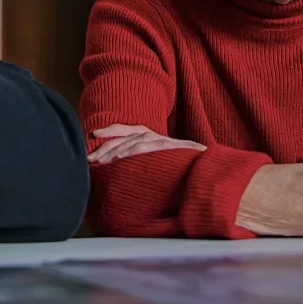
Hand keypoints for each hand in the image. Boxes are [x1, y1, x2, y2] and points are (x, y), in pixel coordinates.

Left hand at [87, 124, 205, 164]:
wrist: (212, 171)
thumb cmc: (186, 173)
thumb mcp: (161, 167)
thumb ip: (145, 166)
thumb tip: (120, 173)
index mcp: (153, 138)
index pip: (128, 130)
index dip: (111, 131)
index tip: (94, 134)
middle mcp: (157, 137)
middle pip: (126, 137)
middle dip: (106, 148)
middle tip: (90, 160)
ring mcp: (165, 142)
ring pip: (135, 142)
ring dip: (116, 152)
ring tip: (101, 163)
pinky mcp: (173, 148)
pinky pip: (149, 148)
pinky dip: (134, 152)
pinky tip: (120, 161)